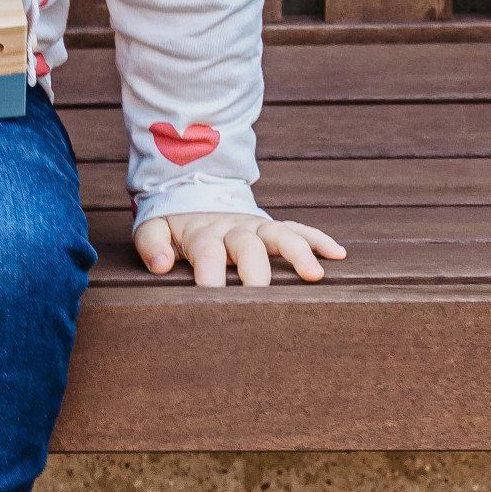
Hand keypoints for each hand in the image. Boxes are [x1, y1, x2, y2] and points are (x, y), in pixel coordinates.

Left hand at [133, 210, 345, 286]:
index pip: (207, 253)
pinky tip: (338, 255)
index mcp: (201, 233)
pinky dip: (318, 239)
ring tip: (315, 275)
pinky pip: (298, 228)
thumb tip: (161, 266)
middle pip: (247, 246)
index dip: (210, 274)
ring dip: (298, 252)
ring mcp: (255, 226)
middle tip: (261, 298)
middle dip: (256, 270)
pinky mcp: (271, 226)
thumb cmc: (173, 225)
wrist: (191, 193)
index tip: (213, 297)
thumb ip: (152, 246)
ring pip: (279, 235)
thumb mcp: (153, 229)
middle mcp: (232, 228)